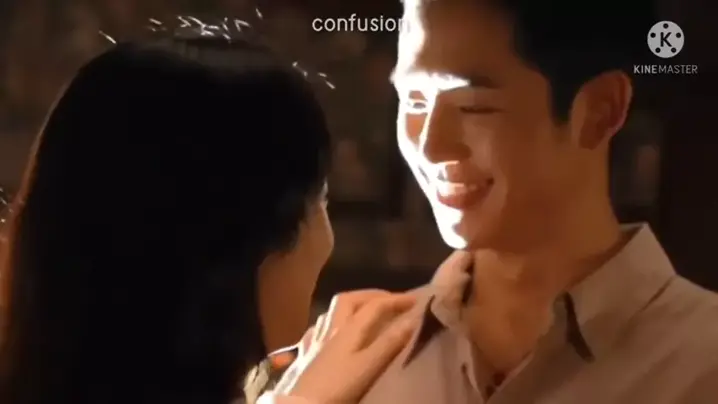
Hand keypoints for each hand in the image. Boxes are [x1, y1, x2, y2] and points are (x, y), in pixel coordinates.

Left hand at [273, 290, 416, 402]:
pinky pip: (316, 331)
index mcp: (348, 329)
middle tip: (389, 300)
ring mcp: (313, 341)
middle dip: (370, 295)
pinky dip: (328, 325)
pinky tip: (329, 333)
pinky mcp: (303, 356)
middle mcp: (329, 329)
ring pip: (330, 313)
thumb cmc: (336, 388)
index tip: (417, 299)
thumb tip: (413, 318)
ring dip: (349, 306)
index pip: (374, 306)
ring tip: (363, 312)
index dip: (396, 300)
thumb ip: (389, 343)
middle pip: (348, 300)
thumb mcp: (367, 367)